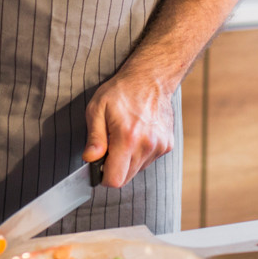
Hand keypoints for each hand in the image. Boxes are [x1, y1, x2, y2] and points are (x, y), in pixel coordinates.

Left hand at [83, 72, 174, 187]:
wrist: (151, 78)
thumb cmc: (121, 91)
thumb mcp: (97, 108)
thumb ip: (94, 137)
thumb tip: (90, 158)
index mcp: (128, 138)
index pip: (115, 179)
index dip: (103, 177)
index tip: (99, 165)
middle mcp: (147, 145)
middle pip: (126, 178)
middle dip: (114, 168)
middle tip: (110, 146)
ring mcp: (160, 146)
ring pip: (137, 170)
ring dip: (127, 161)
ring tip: (125, 137)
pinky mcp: (167, 145)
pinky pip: (148, 161)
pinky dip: (140, 154)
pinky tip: (138, 135)